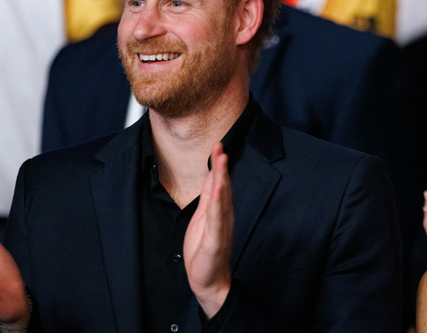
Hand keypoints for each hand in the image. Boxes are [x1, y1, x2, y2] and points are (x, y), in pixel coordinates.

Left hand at [183, 142, 233, 317]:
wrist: (209, 280)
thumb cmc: (205, 251)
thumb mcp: (203, 219)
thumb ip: (208, 198)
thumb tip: (212, 178)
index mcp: (219, 210)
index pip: (219, 183)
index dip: (217, 165)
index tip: (216, 146)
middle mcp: (224, 215)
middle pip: (223, 186)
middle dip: (221, 166)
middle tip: (219, 146)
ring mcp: (221, 226)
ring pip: (223, 198)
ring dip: (222, 178)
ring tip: (221, 160)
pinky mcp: (217, 238)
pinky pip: (218, 218)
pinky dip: (219, 202)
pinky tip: (219, 189)